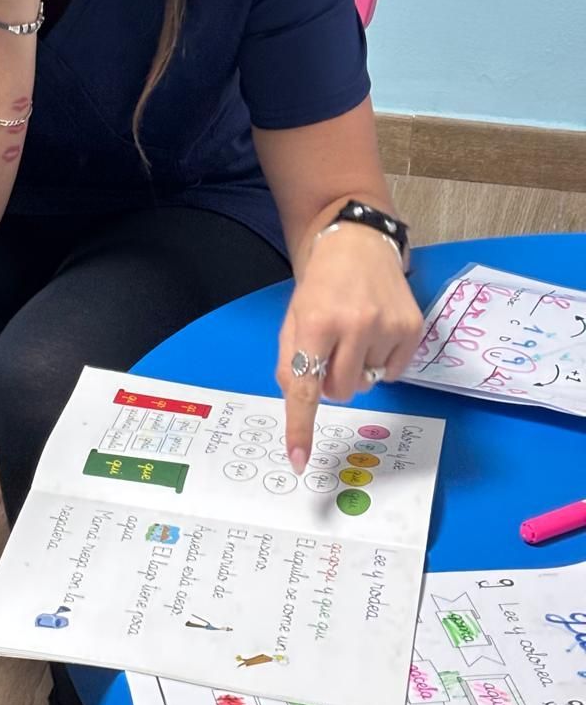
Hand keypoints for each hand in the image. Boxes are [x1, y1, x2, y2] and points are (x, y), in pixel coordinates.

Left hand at [276, 223, 423, 470]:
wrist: (358, 245)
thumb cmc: (321, 286)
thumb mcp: (294, 319)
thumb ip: (291, 361)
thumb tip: (301, 399)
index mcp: (316, 323)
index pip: (306, 387)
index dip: (301, 426)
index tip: (299, 460)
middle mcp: (355, 325)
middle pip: (341, 392)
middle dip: (332, 383)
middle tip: (331, 353)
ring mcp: (389, 326)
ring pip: (368, 384)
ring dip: (358, 369)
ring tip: (355, 335)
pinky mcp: (414, 327)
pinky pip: (393, 373)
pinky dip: (381, 363)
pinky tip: (376, 335)